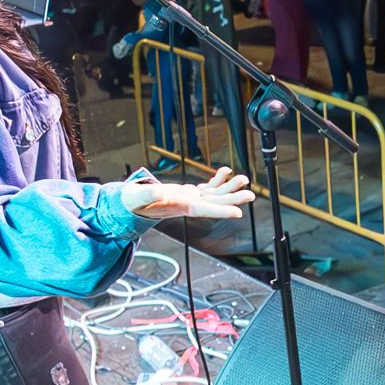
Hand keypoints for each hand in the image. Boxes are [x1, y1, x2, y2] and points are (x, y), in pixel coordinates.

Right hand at [121, 166, 255, 222]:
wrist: (133, 203)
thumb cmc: (137, 202)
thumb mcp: (142, 197)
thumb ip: (151, 195)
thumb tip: (160, 193)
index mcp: (182, 207)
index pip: (205, 210)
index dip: (222, 211)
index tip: (238, 213)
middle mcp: (190, 205)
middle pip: (216, 203)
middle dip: (233, 199)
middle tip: (251, 194)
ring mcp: (191, 199)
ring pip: (215, 194)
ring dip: (230, 187)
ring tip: (243, 178)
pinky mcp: (189, 193)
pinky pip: (207, 187)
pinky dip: (217, 179)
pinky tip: (225, 171)